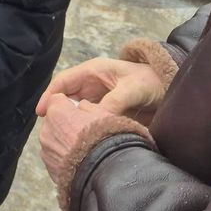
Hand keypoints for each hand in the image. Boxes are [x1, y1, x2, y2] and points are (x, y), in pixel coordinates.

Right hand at [36, 57, 164, 125]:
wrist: (169, 88)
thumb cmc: (150, 82)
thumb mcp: (133, 89)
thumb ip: (114, 101)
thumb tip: (94, 117)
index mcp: (92, 72)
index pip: (63, 81)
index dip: (50, 95)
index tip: (41, 113)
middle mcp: (91, 84)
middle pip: (66, 97)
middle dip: (56, 111)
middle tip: (49, 131)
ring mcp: (97, 97)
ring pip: (75, 109)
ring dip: (68, 121)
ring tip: (60, 137)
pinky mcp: (105, 110)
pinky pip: (86, 118)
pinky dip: (80, 127)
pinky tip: (78, 139)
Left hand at [38, 95, 112, 183]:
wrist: (104, 173)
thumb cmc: (105, 141)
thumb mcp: (103, 114)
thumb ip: (88, 107)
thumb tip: (82, 106)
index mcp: (57, 111)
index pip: (56, 99)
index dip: (68, 105)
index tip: (78, 112)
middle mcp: (46, 129)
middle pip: (53, 120)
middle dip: (65, 124)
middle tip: (84, 133)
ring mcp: (46, 149)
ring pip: (53, 139)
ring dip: (63, 142)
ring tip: (83, 151)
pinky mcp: (48, 166)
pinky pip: (54, 156)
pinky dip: (63, 158)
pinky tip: (79, 162)